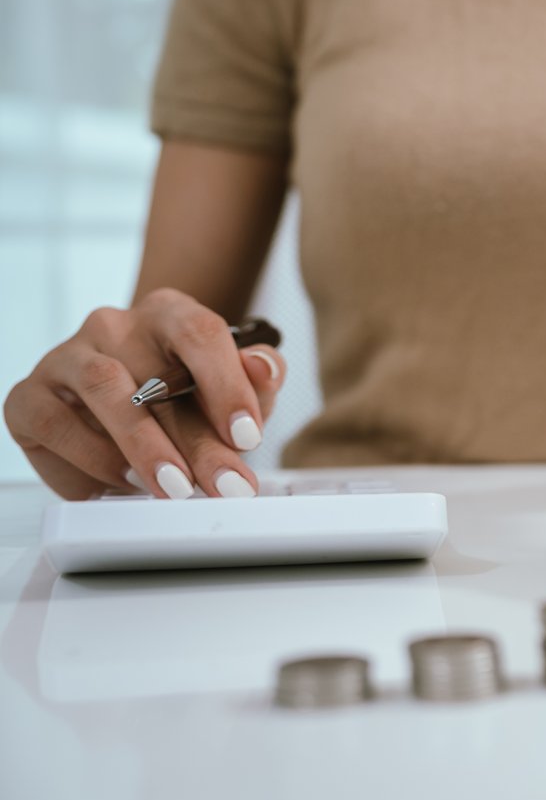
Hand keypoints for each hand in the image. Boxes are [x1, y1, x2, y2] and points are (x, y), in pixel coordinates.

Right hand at [4, 290, 285, 499]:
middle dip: (197, 442)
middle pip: (155, 377)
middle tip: (225, 485)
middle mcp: (113, 325)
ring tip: (174, 488)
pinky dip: (90, 459)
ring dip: (142, 447)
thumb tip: (264, 368)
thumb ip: (260, 376)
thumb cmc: (189, 392)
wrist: (125, 404)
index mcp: (168, 311)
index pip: (200, 333)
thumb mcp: (236, 387)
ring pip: (102, 390)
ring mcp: (65, 357)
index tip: (247, 436)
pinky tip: (122, 482)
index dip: (226, 386)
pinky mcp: (28, 397)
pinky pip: (55, 426)